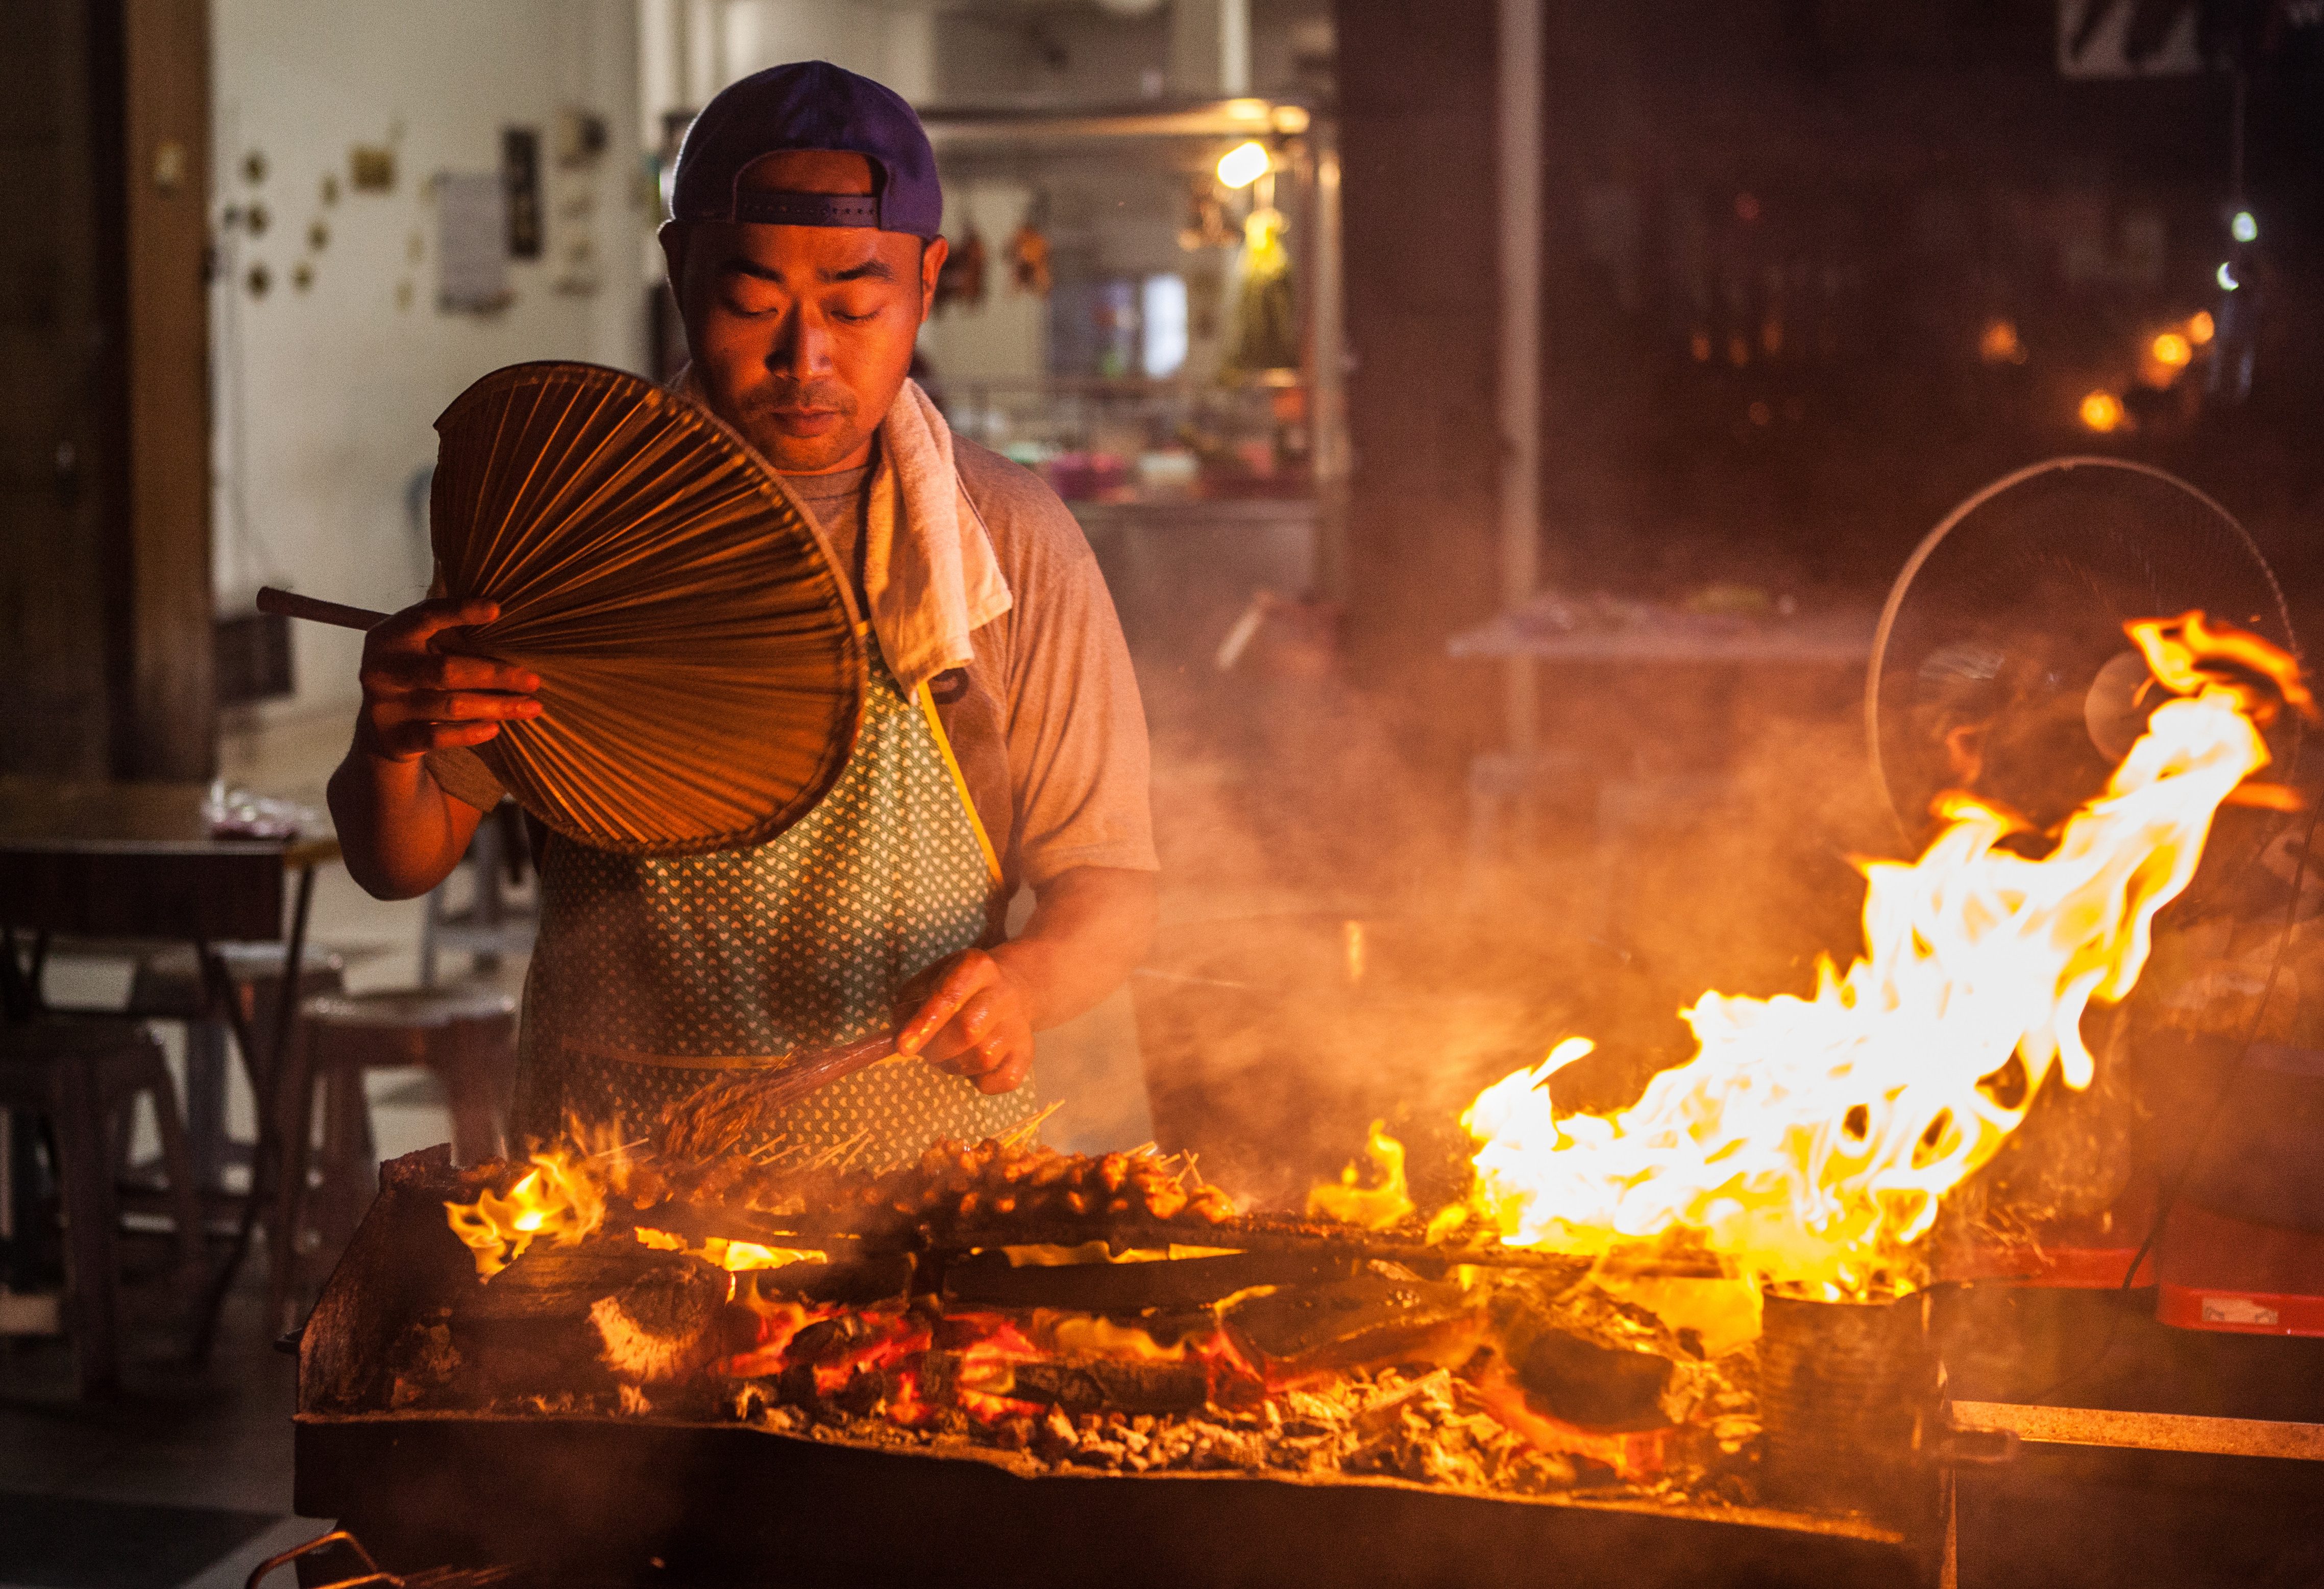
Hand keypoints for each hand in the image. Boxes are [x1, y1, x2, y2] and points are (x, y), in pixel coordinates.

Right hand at [355, 598, 540, 762]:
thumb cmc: (415, 674)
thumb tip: (505, 619)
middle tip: (534, 680)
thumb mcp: (420, 647)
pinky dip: (471, 732)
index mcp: (389, 637)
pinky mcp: (394, 739)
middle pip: (446, 670)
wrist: (380, 727)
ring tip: (531, 707)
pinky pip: (439, 737)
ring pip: (451, 706)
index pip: (425, 617)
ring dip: (497, 706)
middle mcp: (381, 670)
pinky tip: (496, 727)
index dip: (459, 611)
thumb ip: (449, 633)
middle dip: (496, 675)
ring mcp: (385, 706)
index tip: (497, 609)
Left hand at [894, 949, 1034, 1095]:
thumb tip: (892, 1040)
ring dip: (952, 1065)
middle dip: (934, 1049)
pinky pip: (1001, 1081)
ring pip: (982, 1058)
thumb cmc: (960, 986)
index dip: (923, 1023)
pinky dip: (979, 1082)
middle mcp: (1003, 994)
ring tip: (946, 1053)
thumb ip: (908, 1005)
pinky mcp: (1027, 1054)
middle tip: (921, 1050)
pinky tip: (972, 1066)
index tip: (902, 1047)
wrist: (1014, 987)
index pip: (949, 996)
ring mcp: (1019, 1026)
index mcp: (976, 968)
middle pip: (967, 1030)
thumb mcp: (931, 979)